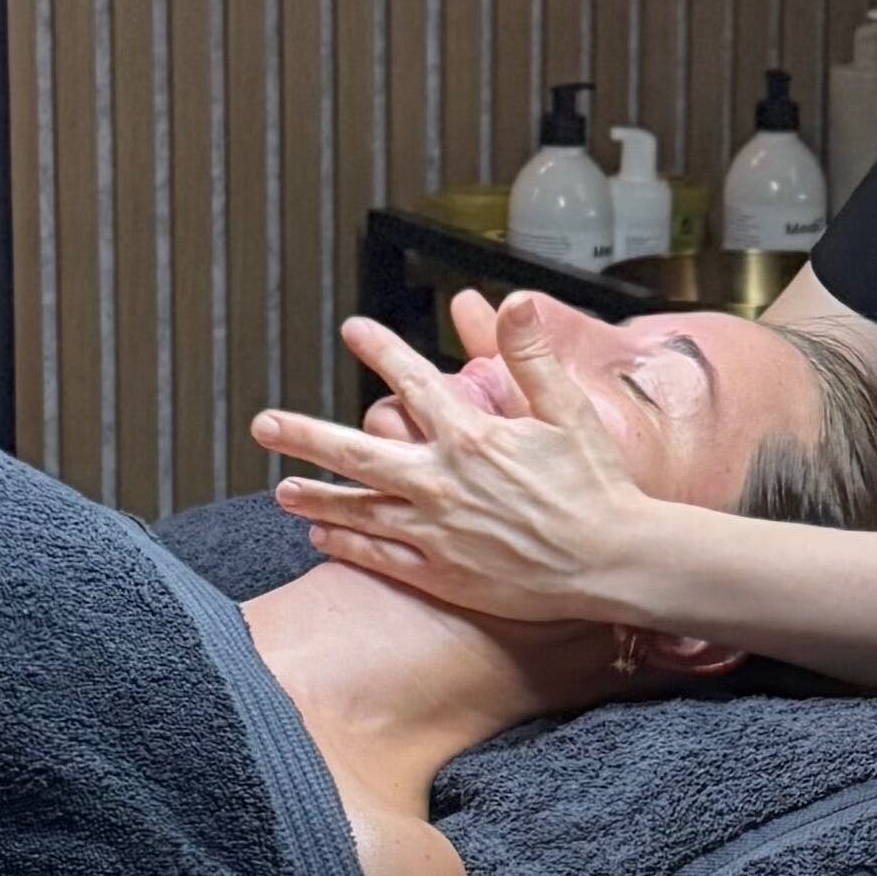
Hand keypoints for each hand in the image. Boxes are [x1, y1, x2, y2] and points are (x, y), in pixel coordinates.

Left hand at [254, 308, 656, 623]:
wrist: (613, 563)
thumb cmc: (598, 486)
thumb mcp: (571, 412)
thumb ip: (533, 356)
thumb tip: (512, 300)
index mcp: (473, 437)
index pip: (413, 383)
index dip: (380, 351)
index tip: (352, 330)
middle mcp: (443, 483)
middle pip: (356, 454)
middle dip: (304, 434)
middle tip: (262, 424)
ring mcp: (437, 533)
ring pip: (359, 509)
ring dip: (315, 495)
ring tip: (280, 488)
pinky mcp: (443, 575)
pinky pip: (381, 556)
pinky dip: (347, 543)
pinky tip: (322, 535)